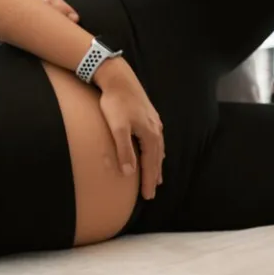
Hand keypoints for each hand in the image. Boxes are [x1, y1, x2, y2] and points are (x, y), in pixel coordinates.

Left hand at [94, 59, 164, 199]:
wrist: (118, 77)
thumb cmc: (115, 102)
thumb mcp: (117, 128)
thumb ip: (123, 151)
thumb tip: (129, 173)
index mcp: (150, 135)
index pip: (150, 164)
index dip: (148, 181)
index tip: (147, 196)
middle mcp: (156, 130)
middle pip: (157, 158)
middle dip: (154, 176)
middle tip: (151, 193)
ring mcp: (154, 122)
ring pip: (158, 149)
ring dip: (156, 164)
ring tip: (156, 177)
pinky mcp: (149, 115)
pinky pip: (155, 140)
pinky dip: (155, 151)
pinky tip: (153, 150)